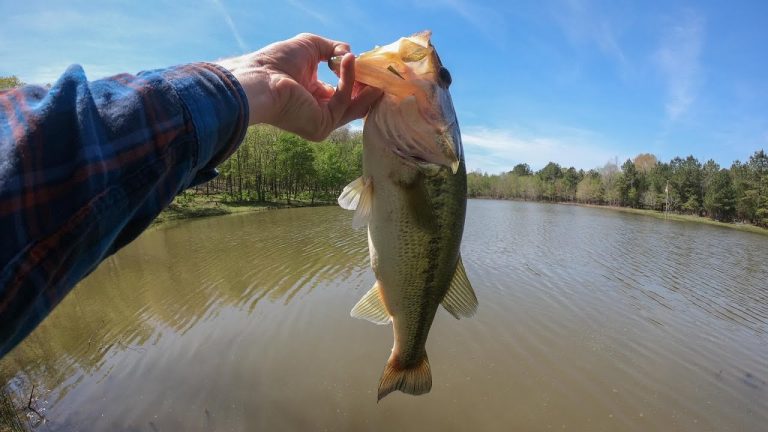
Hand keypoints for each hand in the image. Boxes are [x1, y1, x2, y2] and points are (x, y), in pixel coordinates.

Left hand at [216, 33, 381, 140]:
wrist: (260, 79)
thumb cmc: (276, 62)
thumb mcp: (311, 46)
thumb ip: (334, 49)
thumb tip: (350, 55)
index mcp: (311, 97)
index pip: (340, 94)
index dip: (355, 80)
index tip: (368, 67)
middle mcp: (317, 112)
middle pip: (351, 105)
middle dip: (367, 89)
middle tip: (383, 75)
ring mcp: (321, 123)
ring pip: (352, 106)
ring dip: (365, 87)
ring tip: (378, 71)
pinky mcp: (323, 125)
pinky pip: (343, 100)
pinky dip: (348, 79)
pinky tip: (349, 60)